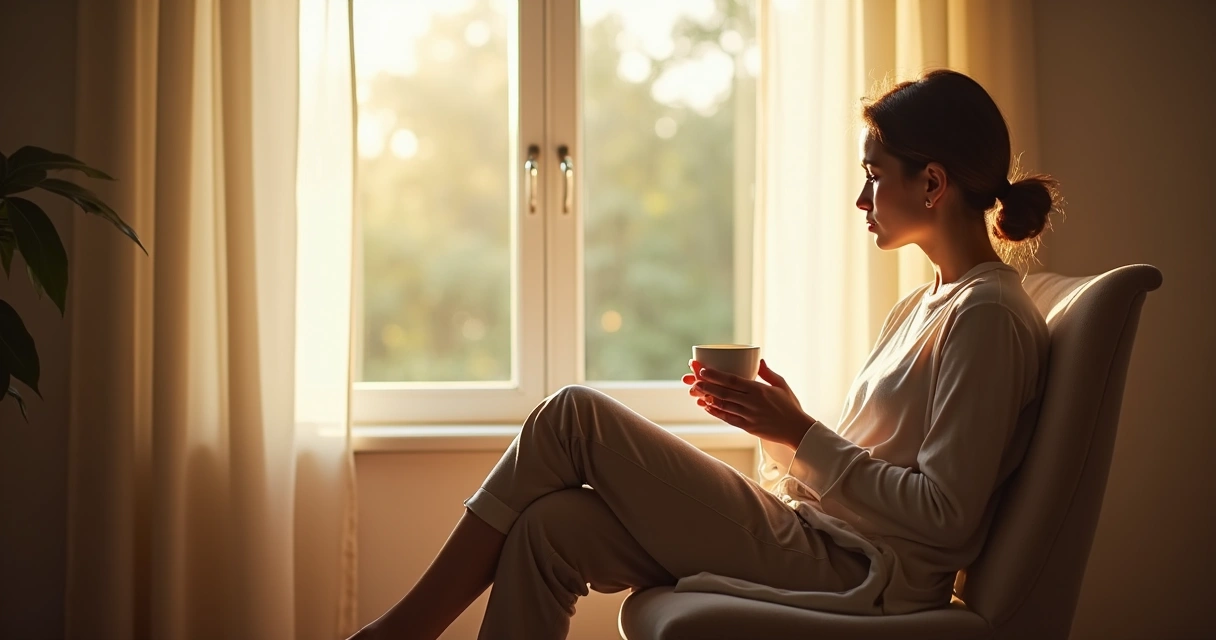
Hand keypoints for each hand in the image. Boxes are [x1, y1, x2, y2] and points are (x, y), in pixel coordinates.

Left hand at [682, 359, 814, 448]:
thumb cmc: (790, 406)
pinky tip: (706, 407)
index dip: (715, 375)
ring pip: (723, 405)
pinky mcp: (748, 427)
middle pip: (724, 392)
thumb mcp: (782, 385)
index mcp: (759, 390)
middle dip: (706, 385)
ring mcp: (749, 416)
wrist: (797, 430)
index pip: (732, 380)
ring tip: (695, 391)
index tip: (703, 370)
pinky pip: (728, 419)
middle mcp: (752, 403)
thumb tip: (759, 360)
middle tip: (693, 378)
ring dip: (708, 398)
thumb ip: (768, 373)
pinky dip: (716, 412)